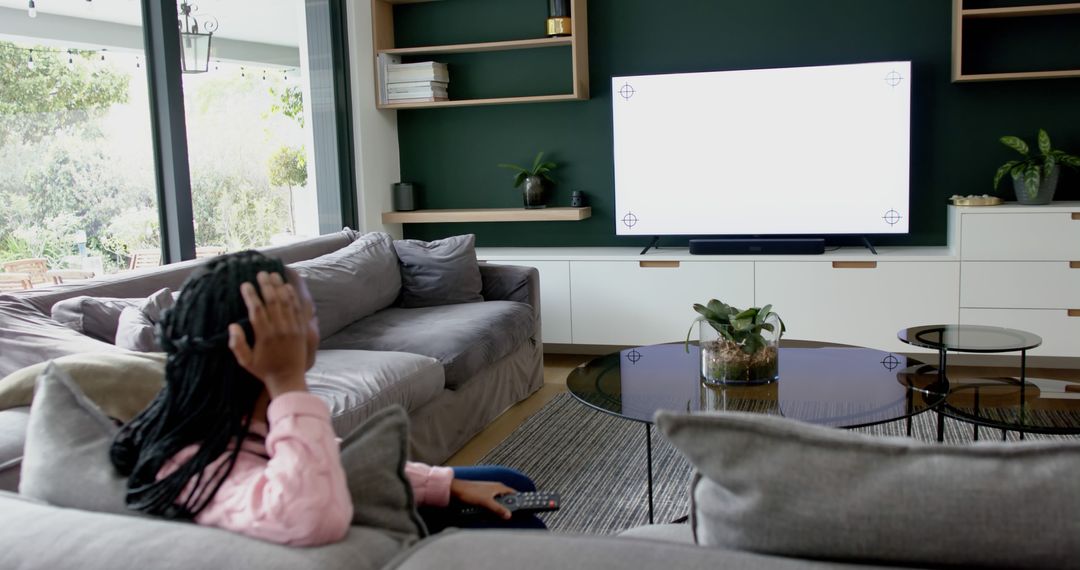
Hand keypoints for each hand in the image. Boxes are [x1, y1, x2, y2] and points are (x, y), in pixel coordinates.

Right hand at [228, 271, 308, 396]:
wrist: (288, 379)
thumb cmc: (264, 370)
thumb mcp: (245, 361)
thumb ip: (237, 344)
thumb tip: (232, 326)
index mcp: (264, 336)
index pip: (257, 310)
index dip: (251, 295)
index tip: (245, 284)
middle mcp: (279, 329)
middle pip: (272, 301)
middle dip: (266, 285)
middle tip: (260, 273)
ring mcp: (292, 328)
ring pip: (286, 302)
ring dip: (279, 286)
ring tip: (273, 275)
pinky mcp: (301, 330)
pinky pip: (297, 309)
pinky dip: (292, 297)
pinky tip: (287, 287)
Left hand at [450, 480, 516, 519]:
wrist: (456, 491)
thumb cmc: (470, 492)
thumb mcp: (486, 503)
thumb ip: (498, 509)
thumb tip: (508, 515)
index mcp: (498, 487)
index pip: (513, 493)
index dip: (519, 499)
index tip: (522, 507)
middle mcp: (495, 488)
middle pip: (506, 498)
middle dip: (508, 507)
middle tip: (509, 515)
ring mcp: (489, 492)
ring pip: (499, 502)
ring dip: (499, 509)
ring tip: (499, 515)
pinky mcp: (483, 497)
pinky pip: (492, 504)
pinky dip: (492, 509)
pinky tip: (489, 514)